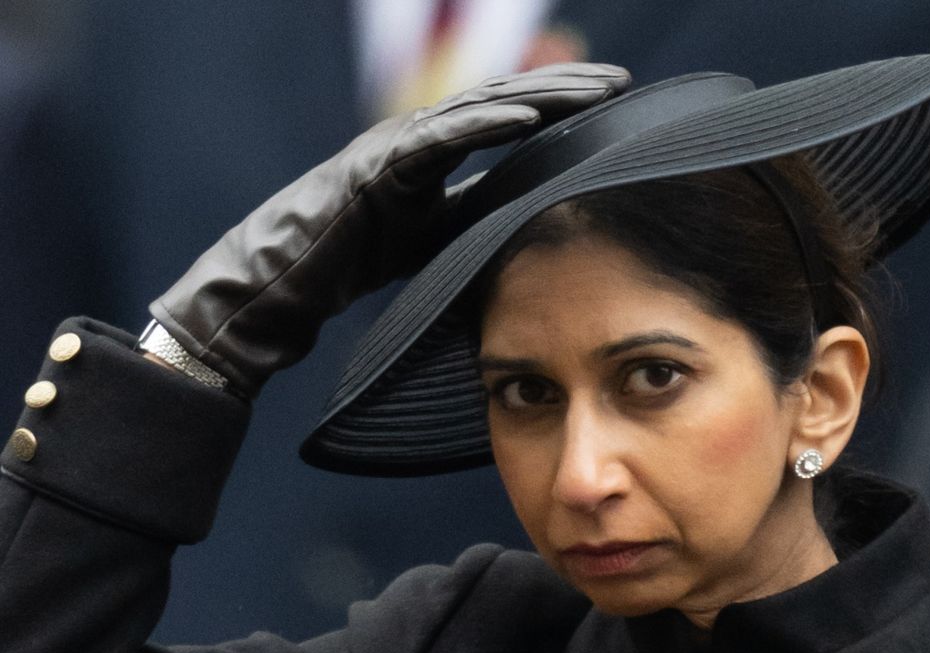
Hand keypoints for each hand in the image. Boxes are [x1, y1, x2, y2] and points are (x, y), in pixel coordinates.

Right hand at [149, 63, 629, 396]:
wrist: (292, 278)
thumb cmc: (358, 252)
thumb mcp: (437, 228)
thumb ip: (477, 206)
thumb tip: (529, 207)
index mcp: (438, 143)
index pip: (511, 113)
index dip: (561, 103)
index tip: (614, 101)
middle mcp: (423, 132)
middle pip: (507, 98)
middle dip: (566, 88)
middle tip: (622, 82)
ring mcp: (401, 142)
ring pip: (482, 106)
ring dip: (541, 97)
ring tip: (593, 91)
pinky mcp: (381, 164)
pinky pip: (441, 137)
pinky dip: (486, 124)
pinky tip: (528, 118)